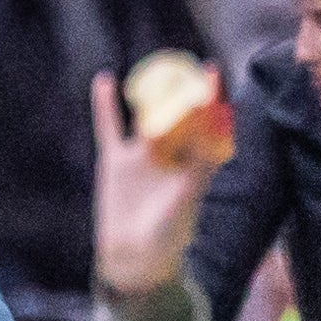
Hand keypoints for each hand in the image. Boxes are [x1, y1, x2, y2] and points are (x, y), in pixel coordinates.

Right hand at [88, 66, 222, 298]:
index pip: (203, 122)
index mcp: (193, 163)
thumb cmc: (169, 233)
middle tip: (181, 63)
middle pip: (175, 114)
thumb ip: (201, 165)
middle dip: (178, 90)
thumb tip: (215, 137)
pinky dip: (106, 105)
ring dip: (147, 93)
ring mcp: (142, 157)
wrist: (135, 257)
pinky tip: (105, 81)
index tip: (212, 70)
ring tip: (150, 68)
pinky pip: (109, 128)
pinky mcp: (115, 162)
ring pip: (144, 117)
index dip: (208, 97)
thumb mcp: (188, 195)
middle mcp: (170, 157)